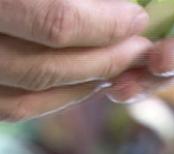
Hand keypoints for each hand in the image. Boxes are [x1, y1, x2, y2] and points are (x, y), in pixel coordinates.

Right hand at [0, 0, 151, 121]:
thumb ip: (67, 0)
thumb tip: (123, 8)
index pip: (58, 23)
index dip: (107, 24)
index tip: (137, 17)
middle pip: (49, 68)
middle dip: (107, 60)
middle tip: (140, 48)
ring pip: (32, 94)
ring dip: (87, 82)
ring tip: (120, 65)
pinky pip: (16, 105)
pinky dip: (59, 95)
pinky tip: (87, 79)